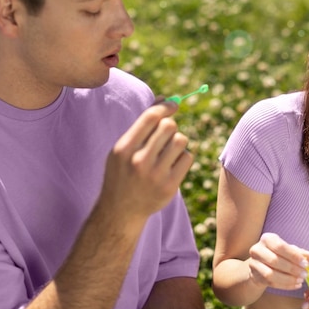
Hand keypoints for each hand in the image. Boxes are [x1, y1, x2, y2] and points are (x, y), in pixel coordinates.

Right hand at [100, 100, 192, 222]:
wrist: (120, 210)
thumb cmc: (123, 171)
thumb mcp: (123, 148)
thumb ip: (142, 124)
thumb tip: (164, 98)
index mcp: (124, 148)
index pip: (151, 117)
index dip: (166, 106)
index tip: (174, 104)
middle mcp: (139, 161)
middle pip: (169, 126)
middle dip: (170, 126)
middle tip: (165, 135)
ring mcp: (155, 175)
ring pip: (181, 140)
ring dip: (178, 141)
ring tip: (168, 151)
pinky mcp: (170, 186)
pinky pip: (188, 157)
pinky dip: (183, 157)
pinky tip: (172, 165)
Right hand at [247, 232, 308, 290]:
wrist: (260, 265)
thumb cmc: (278, 254)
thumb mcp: (289, 250)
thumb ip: (301, 253)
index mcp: (267, 239)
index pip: (280, 246)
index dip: (293, 256)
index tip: (306, 264)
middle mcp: (257, 249)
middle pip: (274, 260)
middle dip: (292, 269)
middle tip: (305, 274)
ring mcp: (254, 263)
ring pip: (270, 274)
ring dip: (288, 279)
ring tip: (300, 280)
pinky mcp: (255, 276)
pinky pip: (270, 283)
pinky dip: (285, 285)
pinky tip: (295, 285)